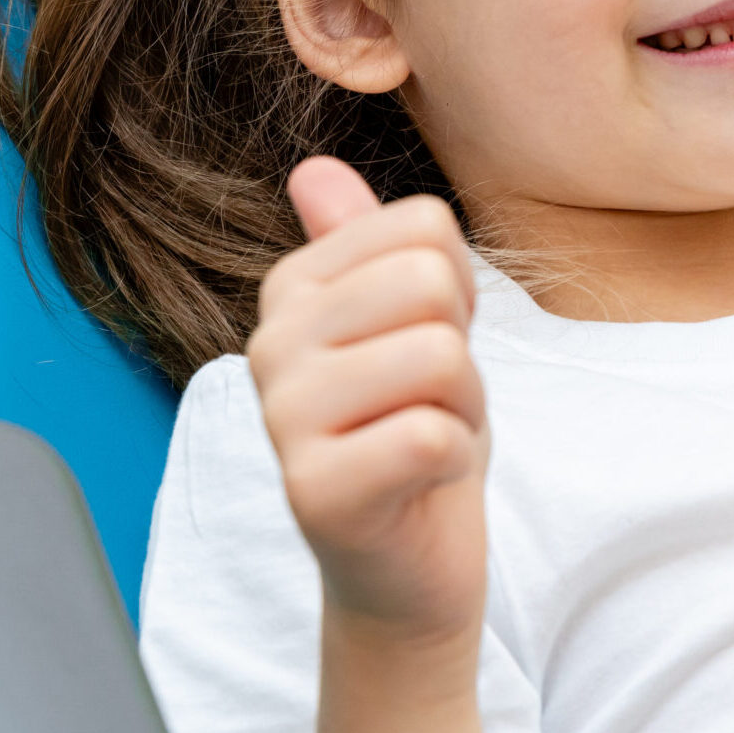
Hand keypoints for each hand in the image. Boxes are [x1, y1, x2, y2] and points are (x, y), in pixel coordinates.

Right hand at [245, 155, 489, 663]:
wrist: (406, 564)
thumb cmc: (412, 427)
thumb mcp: (403, 321)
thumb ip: (364, 241)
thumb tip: (313, 167)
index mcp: (292, 288)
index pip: (425, 225)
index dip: (458, 288)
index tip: (426, 341)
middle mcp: (271, 343)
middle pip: (430, 283)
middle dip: (462, 349)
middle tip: (431, 398)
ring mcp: (284, 417)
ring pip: (439, 355)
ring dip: (462, 406)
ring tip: (425, 436)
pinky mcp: (315, 490)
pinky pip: (432, 433)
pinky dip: (454, 458)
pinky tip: (420, 481)